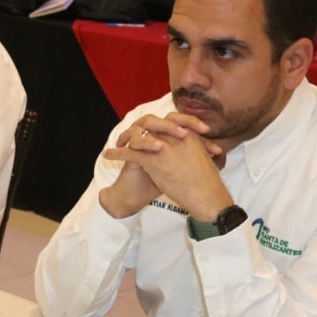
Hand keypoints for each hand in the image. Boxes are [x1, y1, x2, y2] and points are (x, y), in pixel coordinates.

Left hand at [101, 112, 230, 219]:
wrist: (207, 196)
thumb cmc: (208, 182)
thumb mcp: (205, 159)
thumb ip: (195, 149)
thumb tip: (192, 149)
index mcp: (188, 134)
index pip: (170, 120)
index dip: (158, 123)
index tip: (151, 128)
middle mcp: (174, 137)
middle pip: (150, 125)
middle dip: (138, 129)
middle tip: (129, 134)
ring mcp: (163, 148)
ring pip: (137, 137)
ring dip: (123, 138)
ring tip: (117, 143)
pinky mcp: (153, 161)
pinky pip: (129, 152)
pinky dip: (116, 153)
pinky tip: (107, 155)